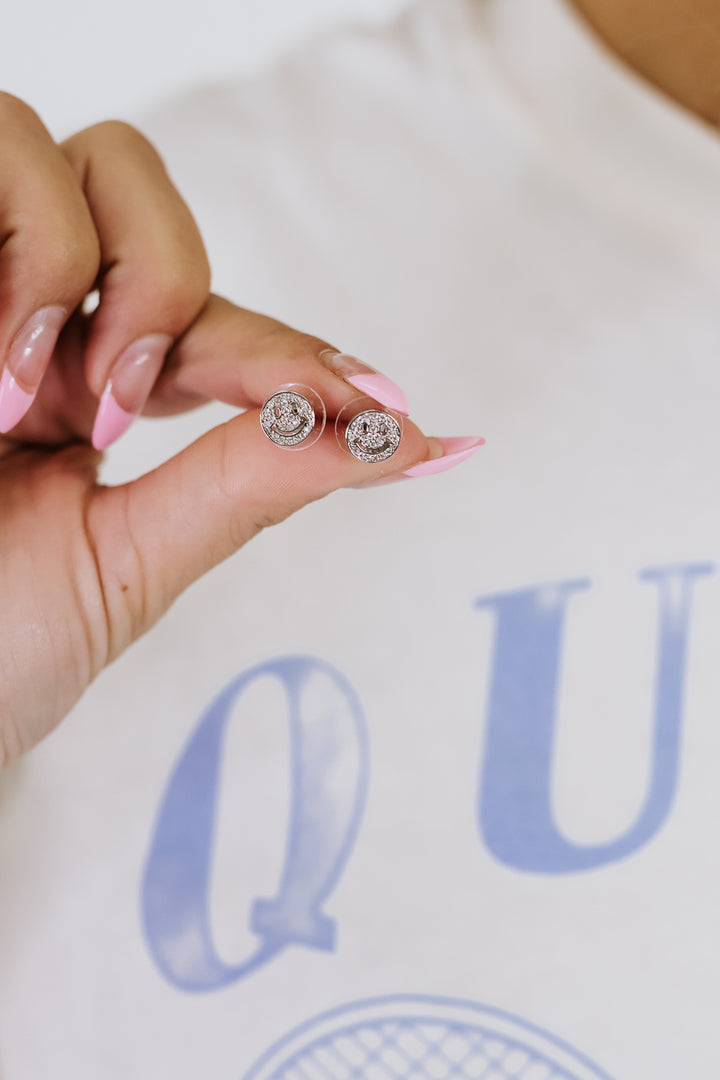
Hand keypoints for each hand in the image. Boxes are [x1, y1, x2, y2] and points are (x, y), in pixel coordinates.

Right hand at [0, 94, 483, 763]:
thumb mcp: (130, 568)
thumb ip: (249, 486)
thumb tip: (398, 440)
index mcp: (91, 387)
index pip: (212, 326)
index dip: (298, 354)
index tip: (390, 405)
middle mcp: (27, 320)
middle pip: (140, 191)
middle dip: (165, 283)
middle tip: (126, 406)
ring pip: (59, 149)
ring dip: (75, 263)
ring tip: (27, 395)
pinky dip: (19, 257)